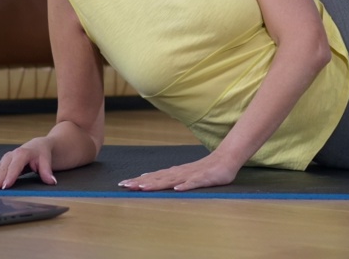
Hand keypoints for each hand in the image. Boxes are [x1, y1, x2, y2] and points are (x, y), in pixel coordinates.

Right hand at [0, 138, 56, 189]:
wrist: (39, 145)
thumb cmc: (42, 153)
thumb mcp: (47, 160)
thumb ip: (47, 171)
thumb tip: (52, 182)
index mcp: (23, 153)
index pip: (16, 166)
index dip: (11, 176)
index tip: (6, 186)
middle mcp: (12, 155)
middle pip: (4, 168)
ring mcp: (6, 158)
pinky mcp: (3, 163)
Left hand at [118, 153, 239, 191]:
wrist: (226, 160)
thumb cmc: (205, 169)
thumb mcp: (184, 174)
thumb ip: (168, 177)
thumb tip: (149, 179)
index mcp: (175, 173)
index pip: (154, 177)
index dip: (138, 181)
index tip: (123, 184)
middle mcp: (180, 173)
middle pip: (158, 178)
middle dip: (141, 182)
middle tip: (125, 186)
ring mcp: (192, 175)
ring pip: (171, 180)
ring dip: (157, 184)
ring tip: (143, 187)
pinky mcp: (204, 178)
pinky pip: (194, 183)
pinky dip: (185, 186)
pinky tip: (177, 189)